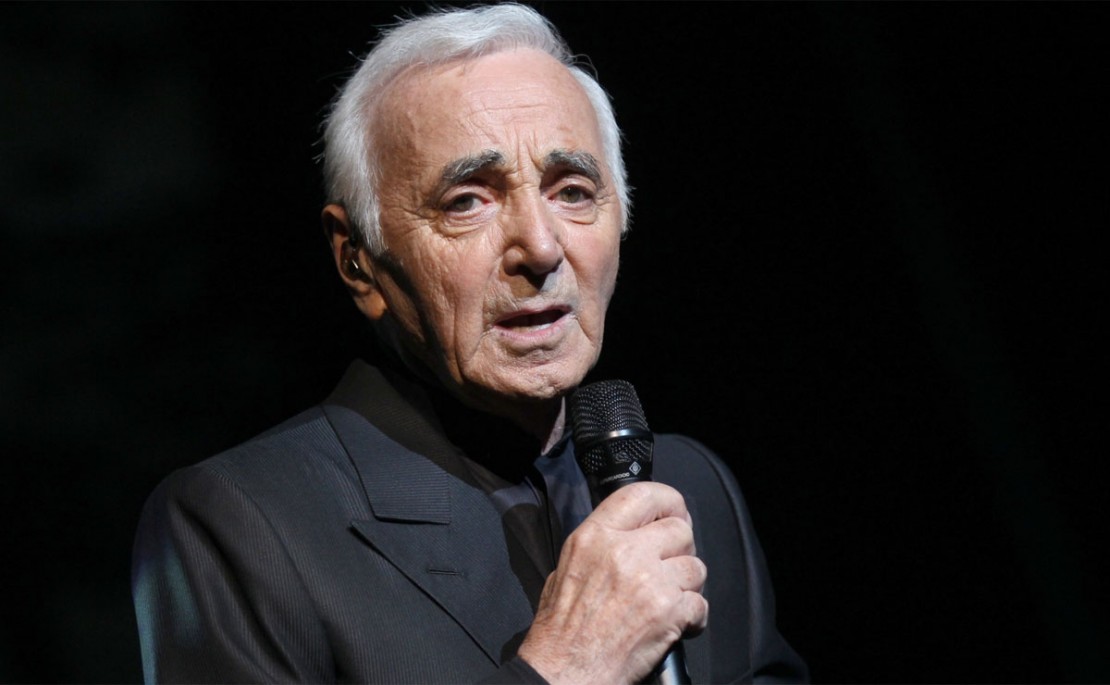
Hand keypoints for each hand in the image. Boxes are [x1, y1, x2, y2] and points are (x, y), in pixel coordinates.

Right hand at [518, 482, 707, 684]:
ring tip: (669, 599)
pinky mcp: (668, 611)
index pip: (642, 494)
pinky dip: (693, 616)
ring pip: (695, 566)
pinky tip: (676, 624)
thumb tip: (633, 533)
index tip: (675, 510)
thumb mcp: (566, 568)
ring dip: (688, 584)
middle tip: (671, 565)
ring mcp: (650, 580)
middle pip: (679, 529)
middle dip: (681, 548)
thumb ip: (601, 544)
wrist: (565, 672)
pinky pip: (700, 603)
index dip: (667, 500)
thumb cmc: (561, 630)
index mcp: (595, 537)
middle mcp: (624, 552)